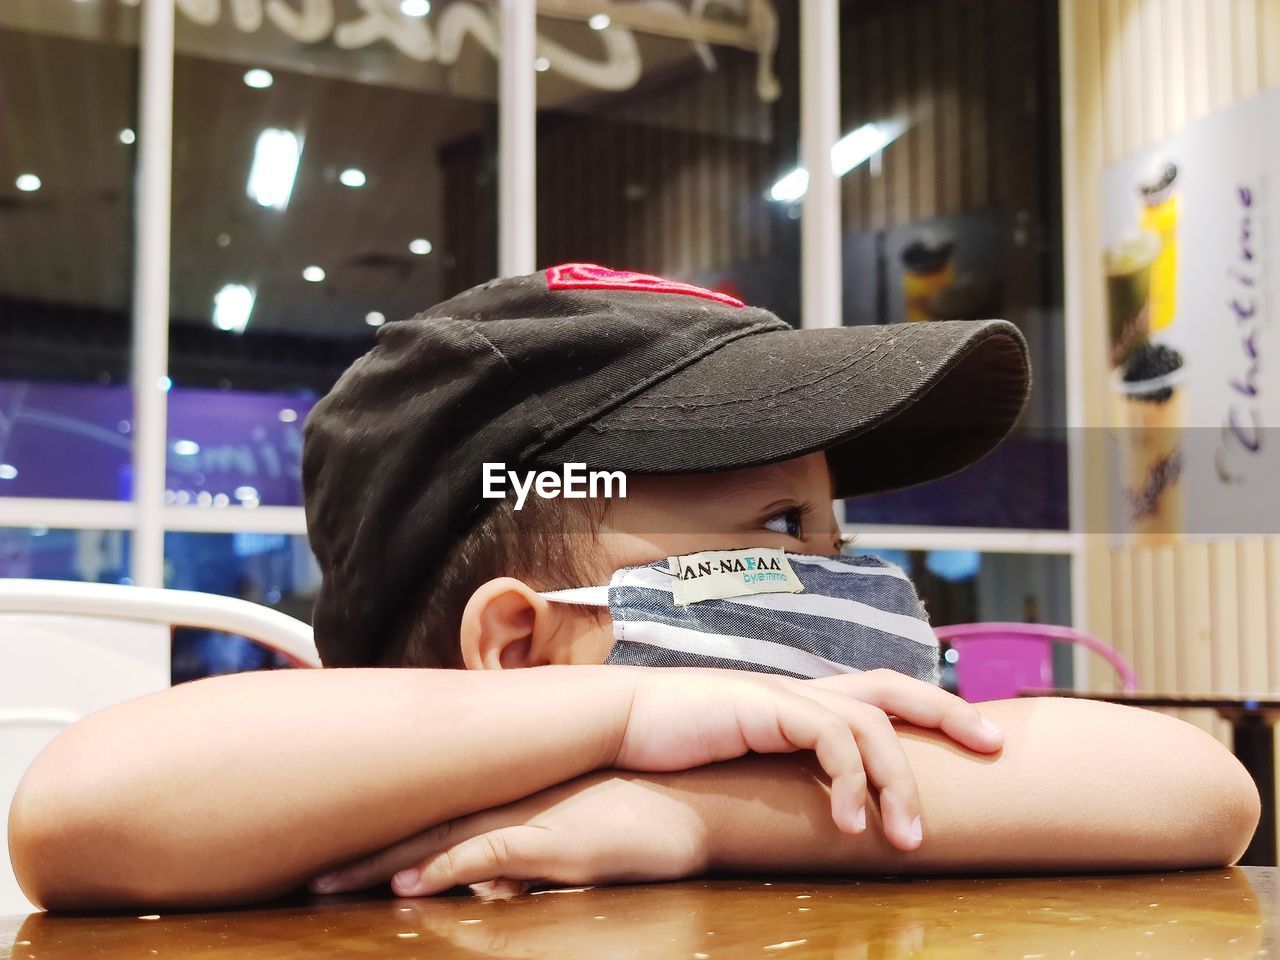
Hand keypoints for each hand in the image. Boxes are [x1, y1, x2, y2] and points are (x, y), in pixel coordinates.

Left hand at [311, 772, 708, 897]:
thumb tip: (491, 892)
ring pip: (438, 842)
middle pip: (419, 826)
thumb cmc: (639, 815)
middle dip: (362, 850)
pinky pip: (489, 856)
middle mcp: (509, 803)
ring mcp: (528, 821)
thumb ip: (524, 863)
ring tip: (330, 884)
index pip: (432, 814)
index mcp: (509, 798)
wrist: (694, 800)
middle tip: (307, 874)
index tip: (333, 850)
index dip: (381, 832)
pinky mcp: (553, 843)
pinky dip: (445, 869)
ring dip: (383, 863)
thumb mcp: (572, 842)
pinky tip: (409, 884)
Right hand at [615, 667, 1002, 848]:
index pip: (881, 692)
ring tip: (907, 840)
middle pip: (893, 688)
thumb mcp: (746, 762)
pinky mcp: (766, 706)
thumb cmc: (678, 748)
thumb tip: (824, 813)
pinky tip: (850, 825)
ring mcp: (785, 695)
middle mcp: (802, 690)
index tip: (977, 734)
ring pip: (869, 724)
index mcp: (801, 700)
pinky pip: (827, 739)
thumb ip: (786, 773)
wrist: (621, 721)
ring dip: (897, 783)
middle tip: (995, 747)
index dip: (933, 706)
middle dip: (949, 712)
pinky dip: (849, 782)